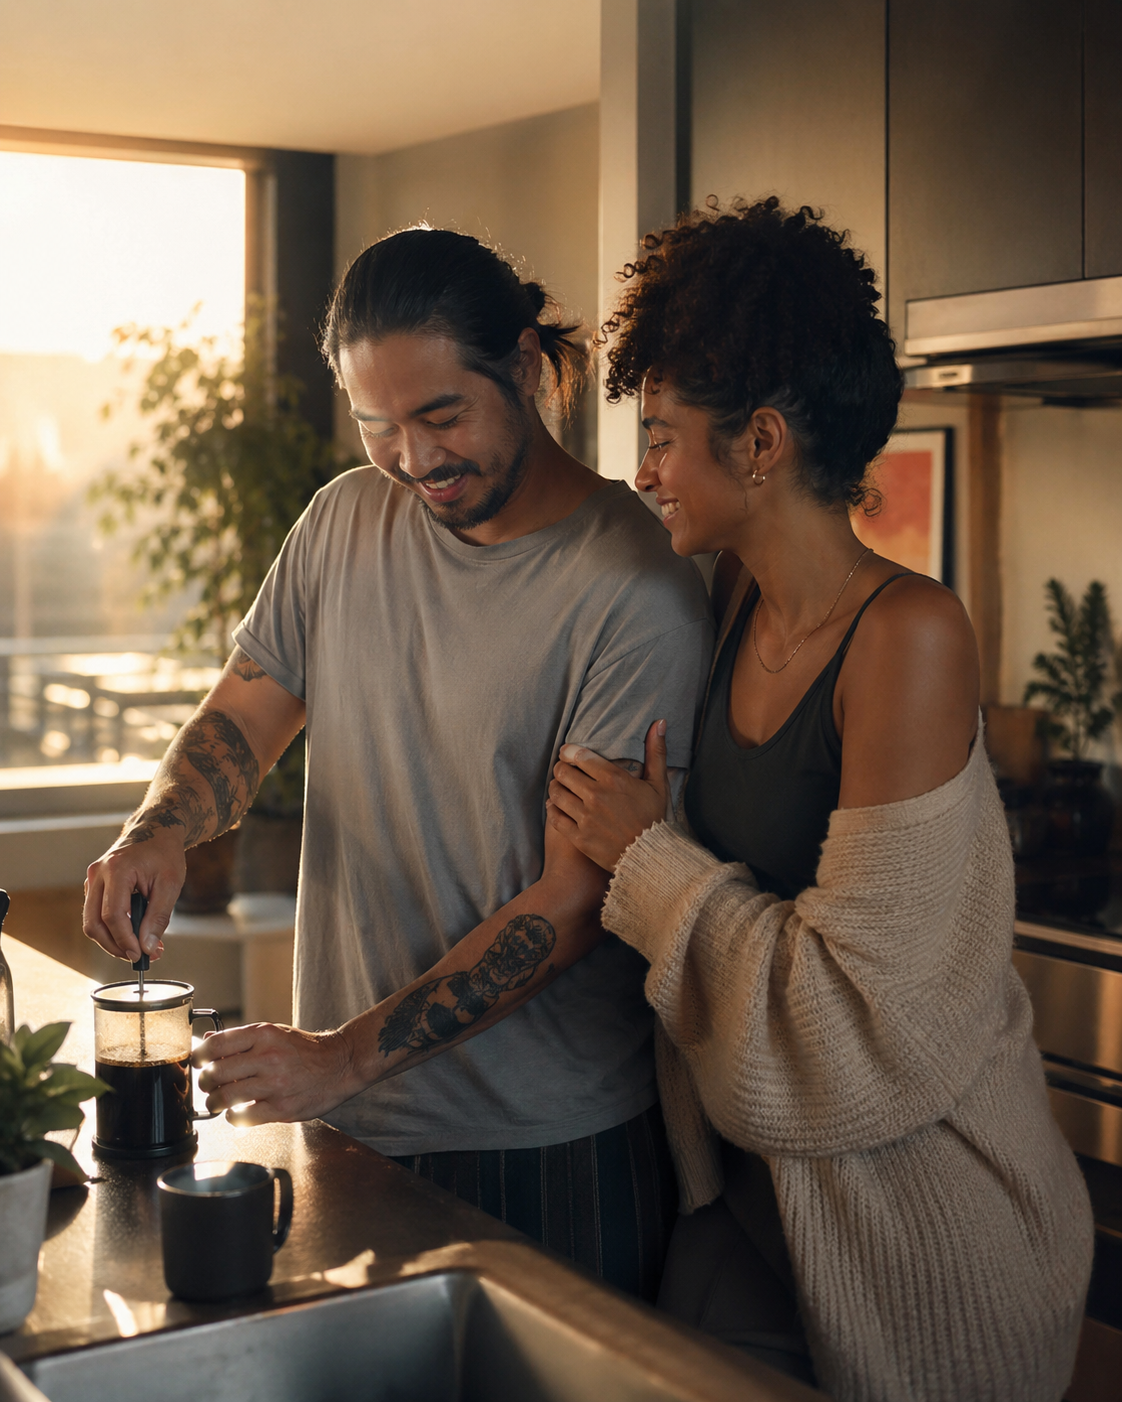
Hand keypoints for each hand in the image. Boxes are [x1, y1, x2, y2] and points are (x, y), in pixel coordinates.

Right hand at [82, 830, 185, 962]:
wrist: (155, 831)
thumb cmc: (164, 854)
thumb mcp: (171, 885)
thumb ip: (158, 917)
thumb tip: (147, 947)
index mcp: (116, 869)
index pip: (112, 915)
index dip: (125, 940)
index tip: (140, 955)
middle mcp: (98, 874)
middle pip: (94, 923)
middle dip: (115, 945)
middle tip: (138, 956)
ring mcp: (92, 879)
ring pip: (91, 922)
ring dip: (112, 940)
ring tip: (139, 947)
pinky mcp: (94, 886)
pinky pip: (95, 914)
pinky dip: (111, 928)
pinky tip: (132, 933)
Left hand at [193, 1022, 361, 1125]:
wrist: (340, 1064)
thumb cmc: (305, 1050)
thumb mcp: (275, 1034)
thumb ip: (241, 1039)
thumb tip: (207, 1040)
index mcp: (264, 1035)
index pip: (216, 1044)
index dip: (199, 1056)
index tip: (198, 1063)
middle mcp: (268, 1058)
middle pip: (215, 1073)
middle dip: (205, 1082)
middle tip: (208, 1085)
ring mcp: (274, 1085)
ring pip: (224, 1098)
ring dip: (215, 1103)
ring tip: (219, 1102)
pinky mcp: (281, 1109)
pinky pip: (242, 1117)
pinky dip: (233, 1117)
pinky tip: (239, 1111)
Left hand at [547, 719, 669, 871]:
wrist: (651, 857)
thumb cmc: (655, 819)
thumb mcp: (658, 784)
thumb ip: (656, 751)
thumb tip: (660, 722)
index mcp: (614, 779)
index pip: (578, 756)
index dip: (568, 752)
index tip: (567, 754)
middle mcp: (596, 795)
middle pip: (562, 772)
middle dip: (560, 769)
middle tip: (563, 771)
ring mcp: (585, 817)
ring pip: (556, 793)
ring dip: (555, 788)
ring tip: (560, 788)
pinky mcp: (578, 837)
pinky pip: (555, 817)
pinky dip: (553, 809)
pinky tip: (557, 807)